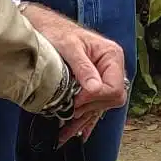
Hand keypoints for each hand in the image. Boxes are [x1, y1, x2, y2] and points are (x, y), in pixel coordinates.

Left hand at [19, 3, 126, 139]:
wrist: (46, 27)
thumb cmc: (58, 32)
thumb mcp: (69, 47)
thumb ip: (83, 67)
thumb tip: (95, 89)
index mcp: (112, 56)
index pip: (114, 87)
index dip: (96, 97)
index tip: (75, 99)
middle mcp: (112, 68)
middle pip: (112, 100)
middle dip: (90, 107)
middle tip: (68, 109)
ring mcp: (104, 78)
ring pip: (102, 107)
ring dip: (83, 120)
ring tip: (64, 133)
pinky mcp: (92, 87)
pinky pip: (92, 107)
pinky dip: (84, 120)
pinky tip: (76, 132)